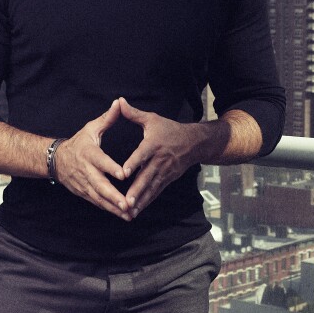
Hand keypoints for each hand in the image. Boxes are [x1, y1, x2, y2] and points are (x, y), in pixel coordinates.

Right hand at [53, 99, 134, 219]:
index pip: (101, 162)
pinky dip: (110, 210)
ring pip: (100, 198)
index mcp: (89, 154)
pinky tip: (123, 215)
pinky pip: (98, 203)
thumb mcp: (90, 129)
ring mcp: (85, 185)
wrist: (56, 160)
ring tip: (129, 214)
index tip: (123, 174)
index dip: (111, 168)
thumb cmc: (78, 143)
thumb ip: (107, 119)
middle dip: (114, 197)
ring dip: (114, 208)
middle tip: (127, 204)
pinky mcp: (85, 193)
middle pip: (100, 186)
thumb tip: (119, 103)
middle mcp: (87, 172)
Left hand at [117, 97, 198, 215]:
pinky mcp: (167, 179)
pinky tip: (136, 211)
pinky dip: (146, 202)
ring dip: (140, 200)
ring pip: (151, 188)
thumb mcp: (153, 119)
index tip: (124, 172)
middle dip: (136, 190)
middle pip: (146, 177)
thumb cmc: (170, 129)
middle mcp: (160, 160)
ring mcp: (165, 172)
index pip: (142, 154)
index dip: (134, 163)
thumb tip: (119, 101)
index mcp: (154, 144)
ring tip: (129, 211)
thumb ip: (134, 114)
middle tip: (125, 201)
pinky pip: (155, 192)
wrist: (194, 143)